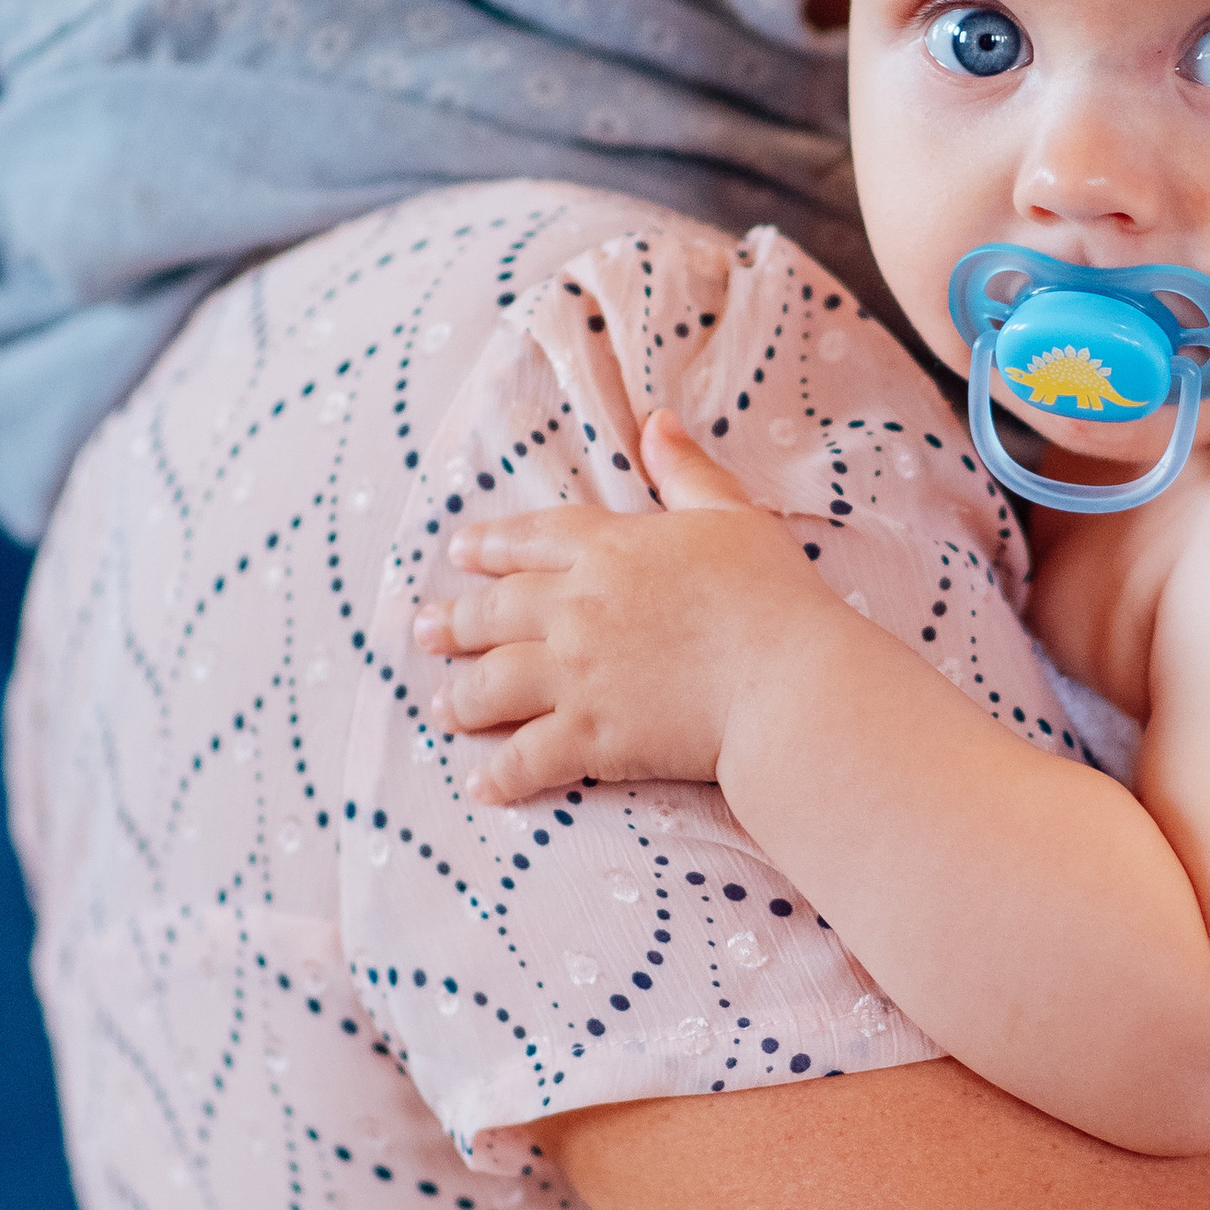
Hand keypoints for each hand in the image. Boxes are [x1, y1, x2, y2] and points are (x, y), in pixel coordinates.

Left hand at [409, 412, 826, 803]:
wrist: (785, 679)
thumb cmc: (773, 596)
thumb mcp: (732, 515)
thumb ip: (687, 471)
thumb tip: (656, 422)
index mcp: (609, 549)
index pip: (532, 540)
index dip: (491, 546)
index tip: (459, 553)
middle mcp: (577, 608)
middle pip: (496, 613)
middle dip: (455, 624)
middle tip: (424, 632)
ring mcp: (577, 674)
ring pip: (495, 685)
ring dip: (464, 698)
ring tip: (444, 709)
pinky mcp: (591, 735)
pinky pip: (528, 757)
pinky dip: (501, 774)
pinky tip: (481, 786)